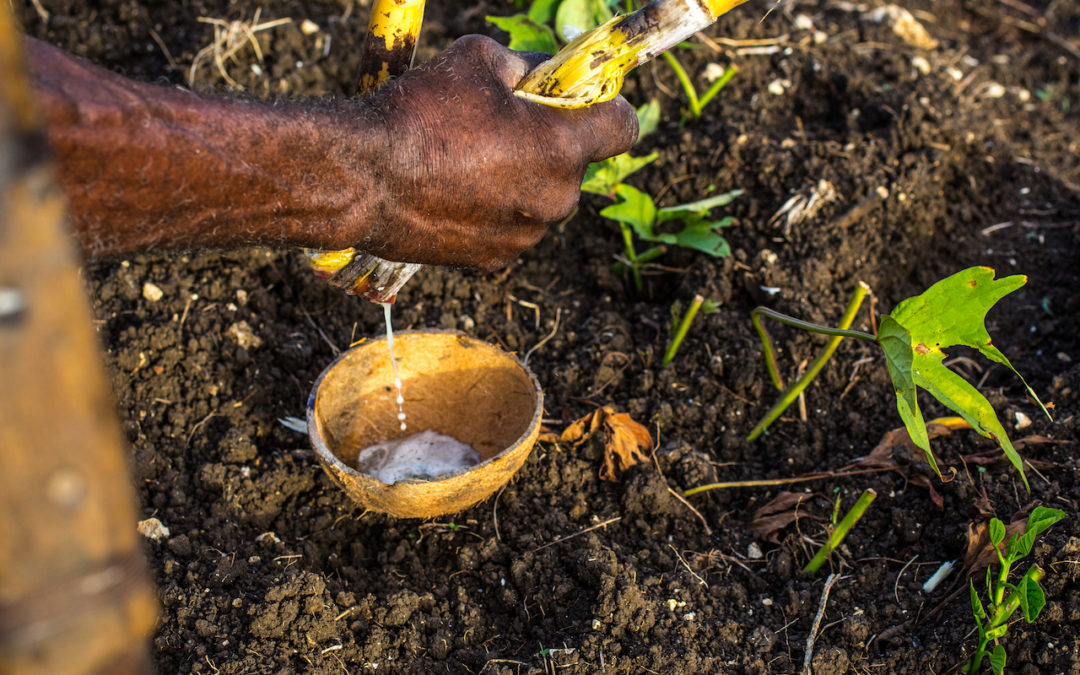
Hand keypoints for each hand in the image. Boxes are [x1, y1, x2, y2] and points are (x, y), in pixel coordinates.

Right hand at [353, 35, 638, 269]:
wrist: (359, 179)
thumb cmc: (418, 113)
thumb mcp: (478, 60)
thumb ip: (526, 67)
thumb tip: (542, 75)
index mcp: (560, 148)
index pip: (623, 126)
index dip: (605, 105)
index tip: (579, 97)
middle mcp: (554, 199)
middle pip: (577, 163)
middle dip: (551, 141)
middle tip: (503, 124)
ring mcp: (525, 236)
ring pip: (542, 197)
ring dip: (521, 177)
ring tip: (467, 159)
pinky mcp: (494, 260)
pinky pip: (511, 225)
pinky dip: (494, 208)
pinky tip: (453, 190)